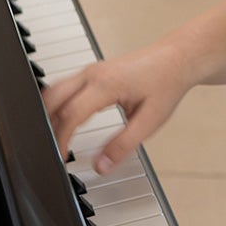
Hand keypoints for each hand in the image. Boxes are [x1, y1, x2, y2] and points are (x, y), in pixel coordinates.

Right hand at [39, 43, 195, 173]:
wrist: (177, 58)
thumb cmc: (166, 84)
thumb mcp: (150, 121)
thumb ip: (123, 145)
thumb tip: (101, 167)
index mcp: (105, 84)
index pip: (71, 114)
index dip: (61, 139)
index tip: (61, 157)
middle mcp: (93, 74)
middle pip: (54, 100)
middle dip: (49, 126)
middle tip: (53, 149)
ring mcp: (91, 70)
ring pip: (56, 91)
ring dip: (51, 114)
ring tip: (55, 139)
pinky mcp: (93, 72)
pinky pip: (65, 86)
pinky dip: (58, 104)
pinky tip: (62, 121)